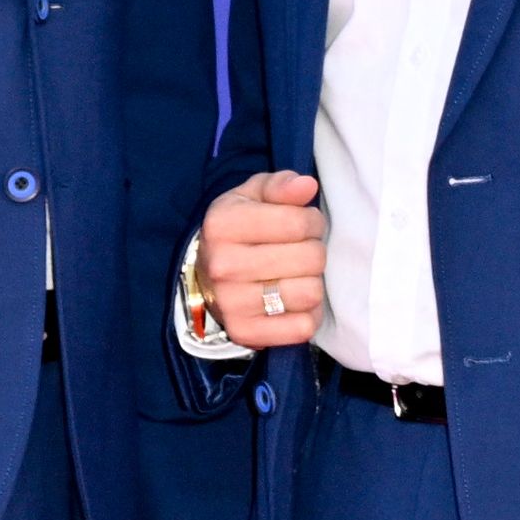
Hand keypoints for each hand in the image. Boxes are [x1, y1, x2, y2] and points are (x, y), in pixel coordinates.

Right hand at [196, 170, 324, 350]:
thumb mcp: (252, 197)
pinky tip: (292, 303)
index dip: (312, 221)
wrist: (205, 277)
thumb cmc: (238, 231)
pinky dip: (307, 315)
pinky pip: (302, 327)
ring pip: (311, 293)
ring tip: (297, 275)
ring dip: (313, 283)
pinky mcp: (244, 333)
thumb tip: (306, 186)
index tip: (304, 224)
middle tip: (300, 251)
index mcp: (222, 225)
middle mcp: (222, 266)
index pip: (298, 222)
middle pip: (311, 258)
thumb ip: (280, 186)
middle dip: (314, 251)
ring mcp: (231, 304)